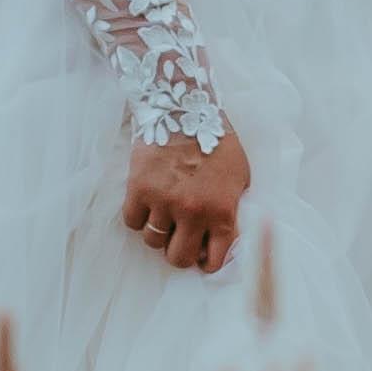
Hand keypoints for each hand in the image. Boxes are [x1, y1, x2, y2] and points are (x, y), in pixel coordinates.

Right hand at [127, 127, 250, 274]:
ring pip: (153, 241)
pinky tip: (147, 203)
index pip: (215, 261)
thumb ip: (234, 210)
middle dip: (180, 252)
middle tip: (180, 238)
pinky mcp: (139, 189)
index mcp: (222, 211)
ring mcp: (163, 202)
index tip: (202, 253)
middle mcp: (192, 212)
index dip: (207, 261)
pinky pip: (132, 221)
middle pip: (178, 259)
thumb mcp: (240, 177)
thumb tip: (227, 237)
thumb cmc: (216, 141)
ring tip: (164, 214)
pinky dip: (138, 217)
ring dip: (158, 232)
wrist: (184, 109)